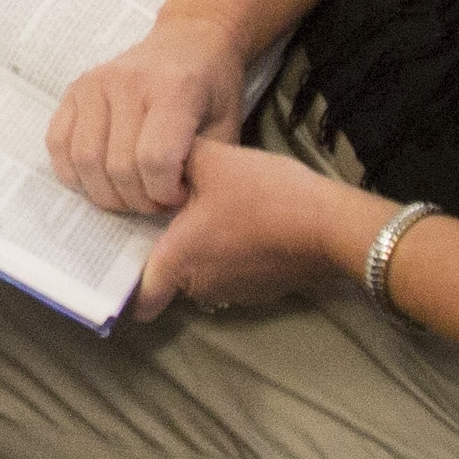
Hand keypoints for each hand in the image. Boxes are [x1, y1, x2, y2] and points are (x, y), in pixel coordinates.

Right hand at [48, 16, 253, 217]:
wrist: (189, 41)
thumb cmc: (212, 88)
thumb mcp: (227, 125)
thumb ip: (205, 166)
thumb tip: (179, 210)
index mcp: (173, 89)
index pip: (154, 160)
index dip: (164, 193)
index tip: (178, 196)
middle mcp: (128, 82)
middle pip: (118, 167)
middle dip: (138, 200)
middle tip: (156, 201)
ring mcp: (95, 83)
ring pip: (84, 161)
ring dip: (106, 193)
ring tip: (131, 193)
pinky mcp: (74, 89)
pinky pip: (57, 143)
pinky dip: (73, 173)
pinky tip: (101, 178)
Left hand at [130, 140, 374, 319]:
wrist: (330, 226)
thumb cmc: (265, 195)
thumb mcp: (214, 162)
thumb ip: (177, 159)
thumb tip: (160, 161)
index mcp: (179, 260)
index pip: (141, 298)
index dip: (129, 286)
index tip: (129, 261)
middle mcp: (200, 287)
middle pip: (171, 278)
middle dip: (171, 251)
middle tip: (174, 216)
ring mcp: (233, 293)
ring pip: (203, 276)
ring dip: (204, 254)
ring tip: (215, 216)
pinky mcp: (261, 291)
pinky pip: (233, 275)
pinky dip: (233, 257)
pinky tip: (246, 226)